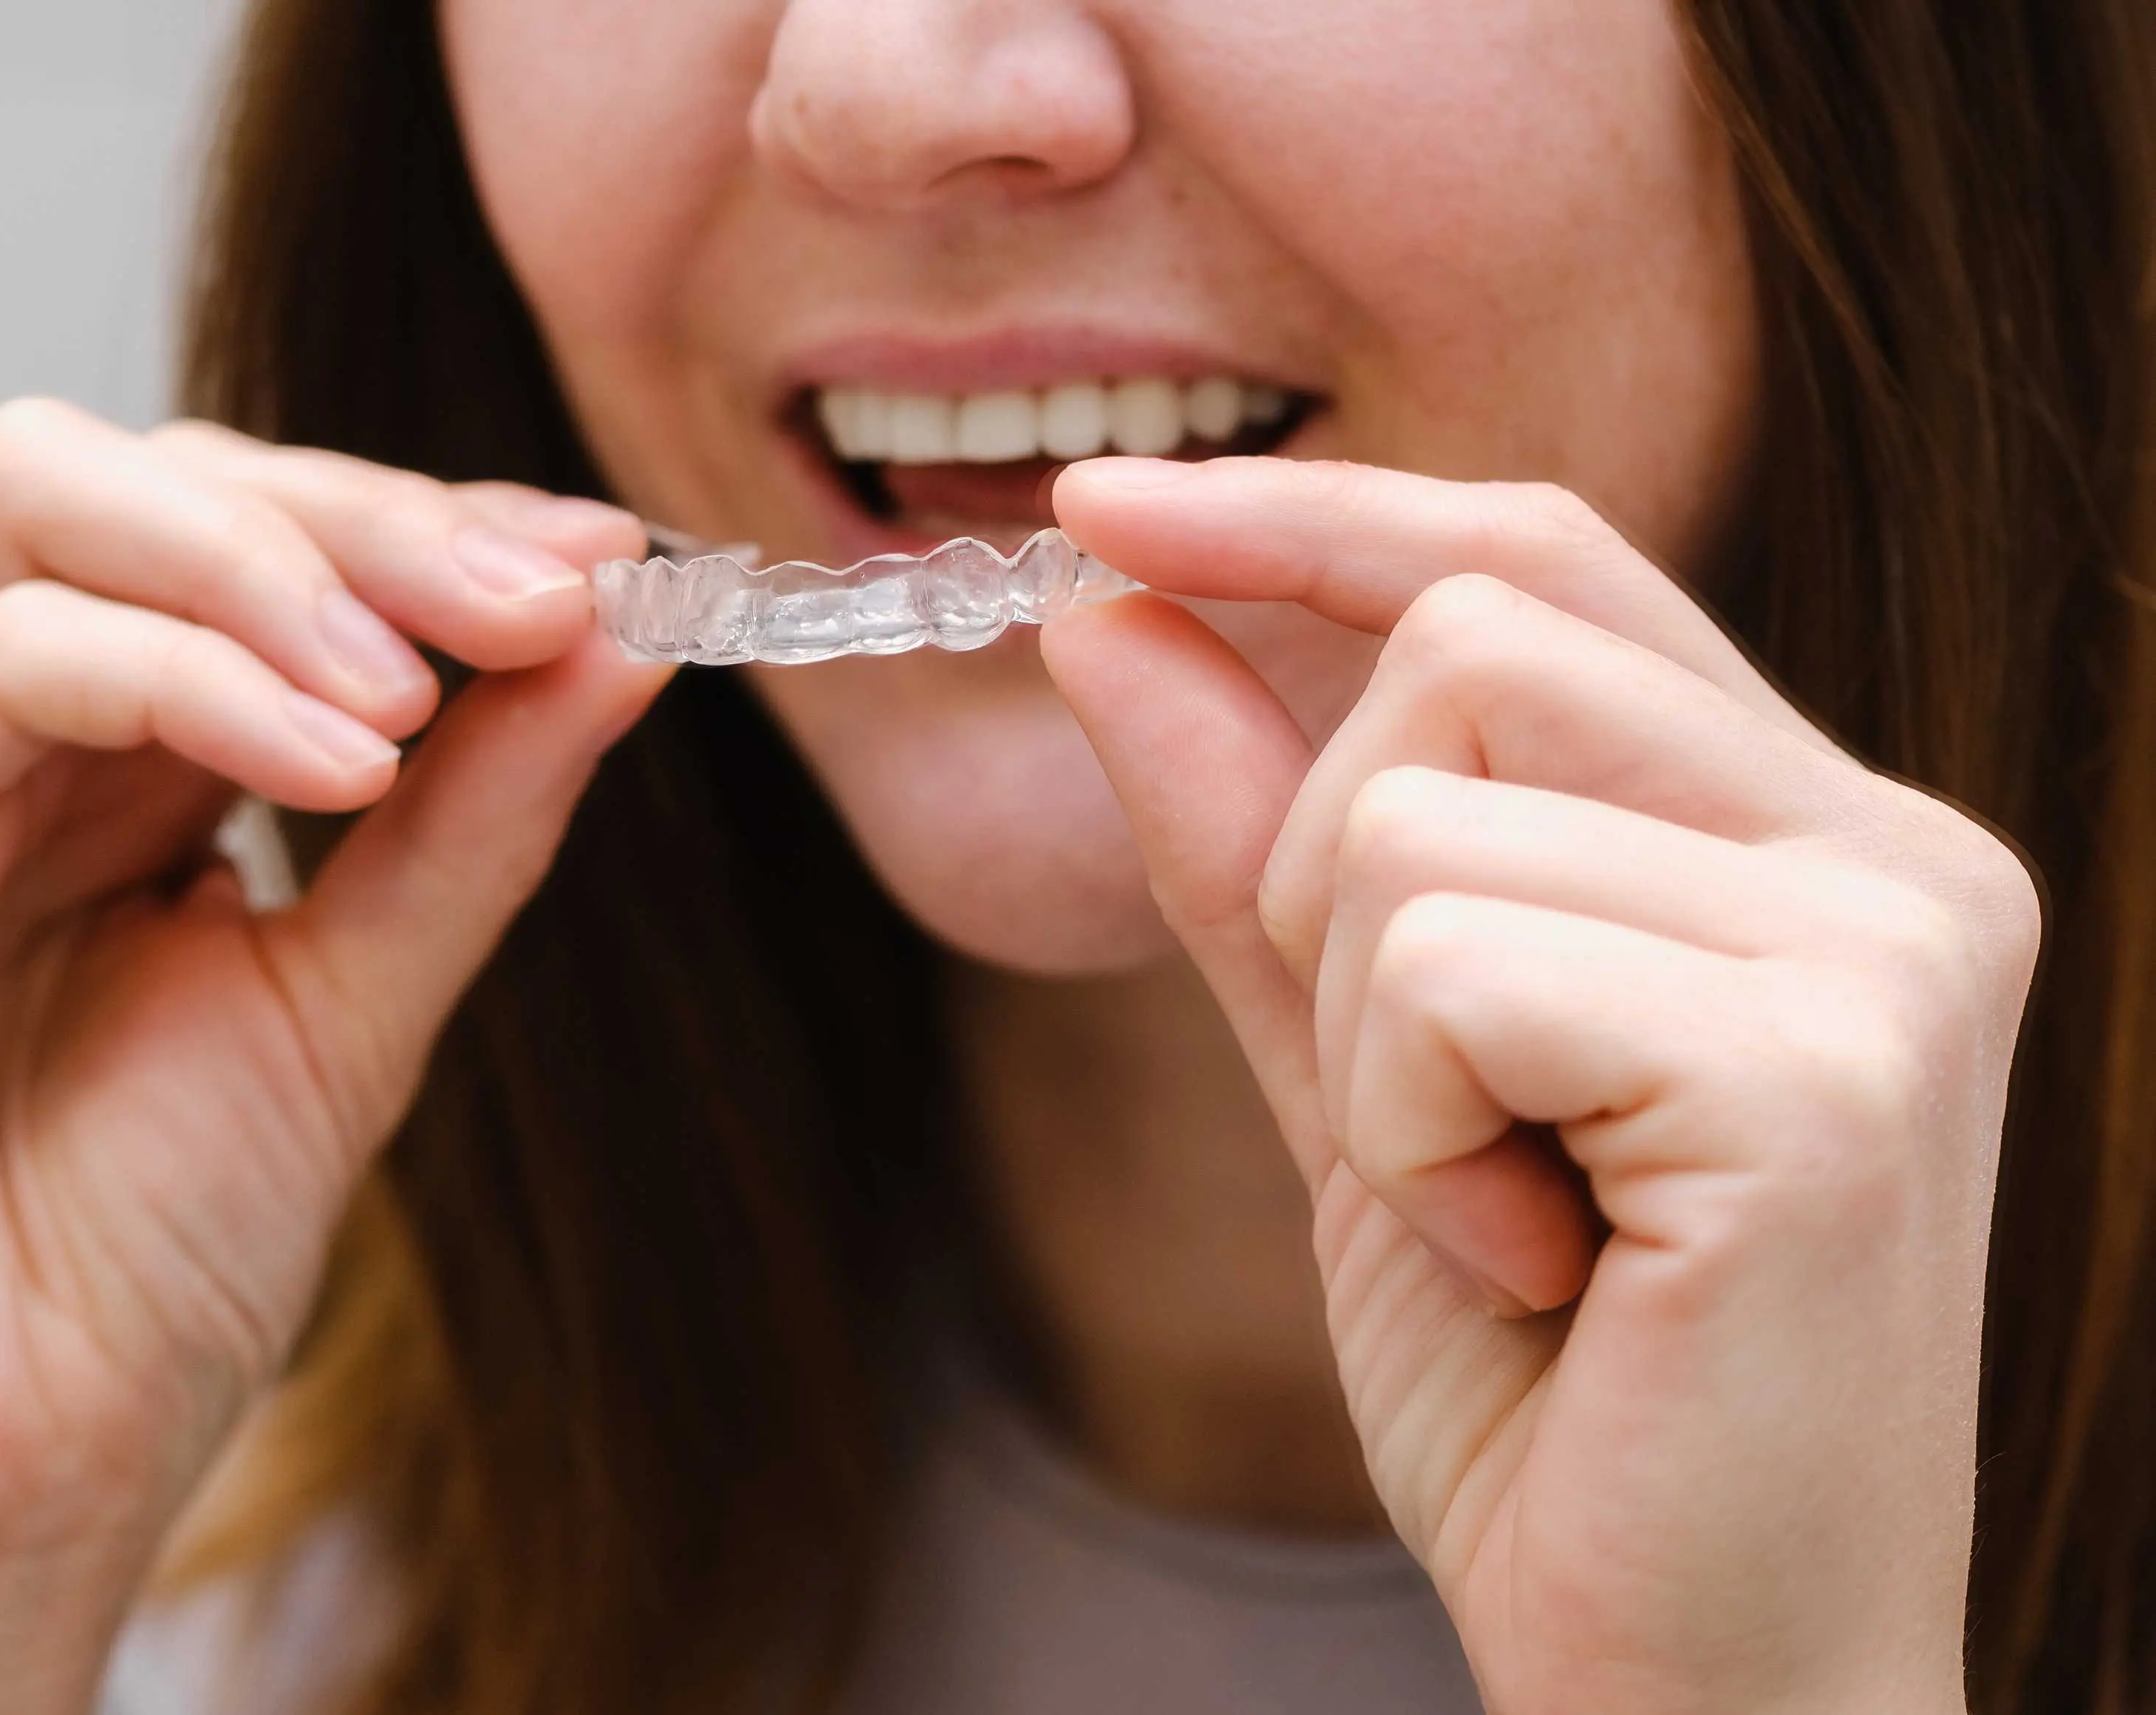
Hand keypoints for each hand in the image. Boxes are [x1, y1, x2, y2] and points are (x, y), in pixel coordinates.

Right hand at [0, 403, 667, 1713]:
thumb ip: (478, 809)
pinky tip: (336, 768)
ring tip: (420, 705)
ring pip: (51, 502)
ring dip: (275, 568)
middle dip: (372, 519)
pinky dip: (187, 678)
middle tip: (541, 605)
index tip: (609, 564)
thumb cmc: (147, 1258)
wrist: (0, 1472)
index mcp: (117, 748)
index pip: (265, 533)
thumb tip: (618, 630)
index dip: (436, 523)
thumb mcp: (361, 992)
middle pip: (162, 473)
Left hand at [1044, 457, 2033, 1714]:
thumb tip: (1112, 605)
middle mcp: (1897, 854)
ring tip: (1506, 1208)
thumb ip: (1248, 839)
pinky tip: (1534, 1260)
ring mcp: (1889, 953)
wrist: (1686, 1670)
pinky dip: (1408, 1131)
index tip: (1101, 507)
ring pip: (1426, 806)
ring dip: (1370, 1032)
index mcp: (1815, 835)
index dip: (1310, 514)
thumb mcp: (1361, 1068)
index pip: (1541, 559)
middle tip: (1429, 1098)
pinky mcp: (1830, 1074)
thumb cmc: (1547, 1385)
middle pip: (1467, 638)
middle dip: (1329, 868)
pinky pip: (1448, 964)